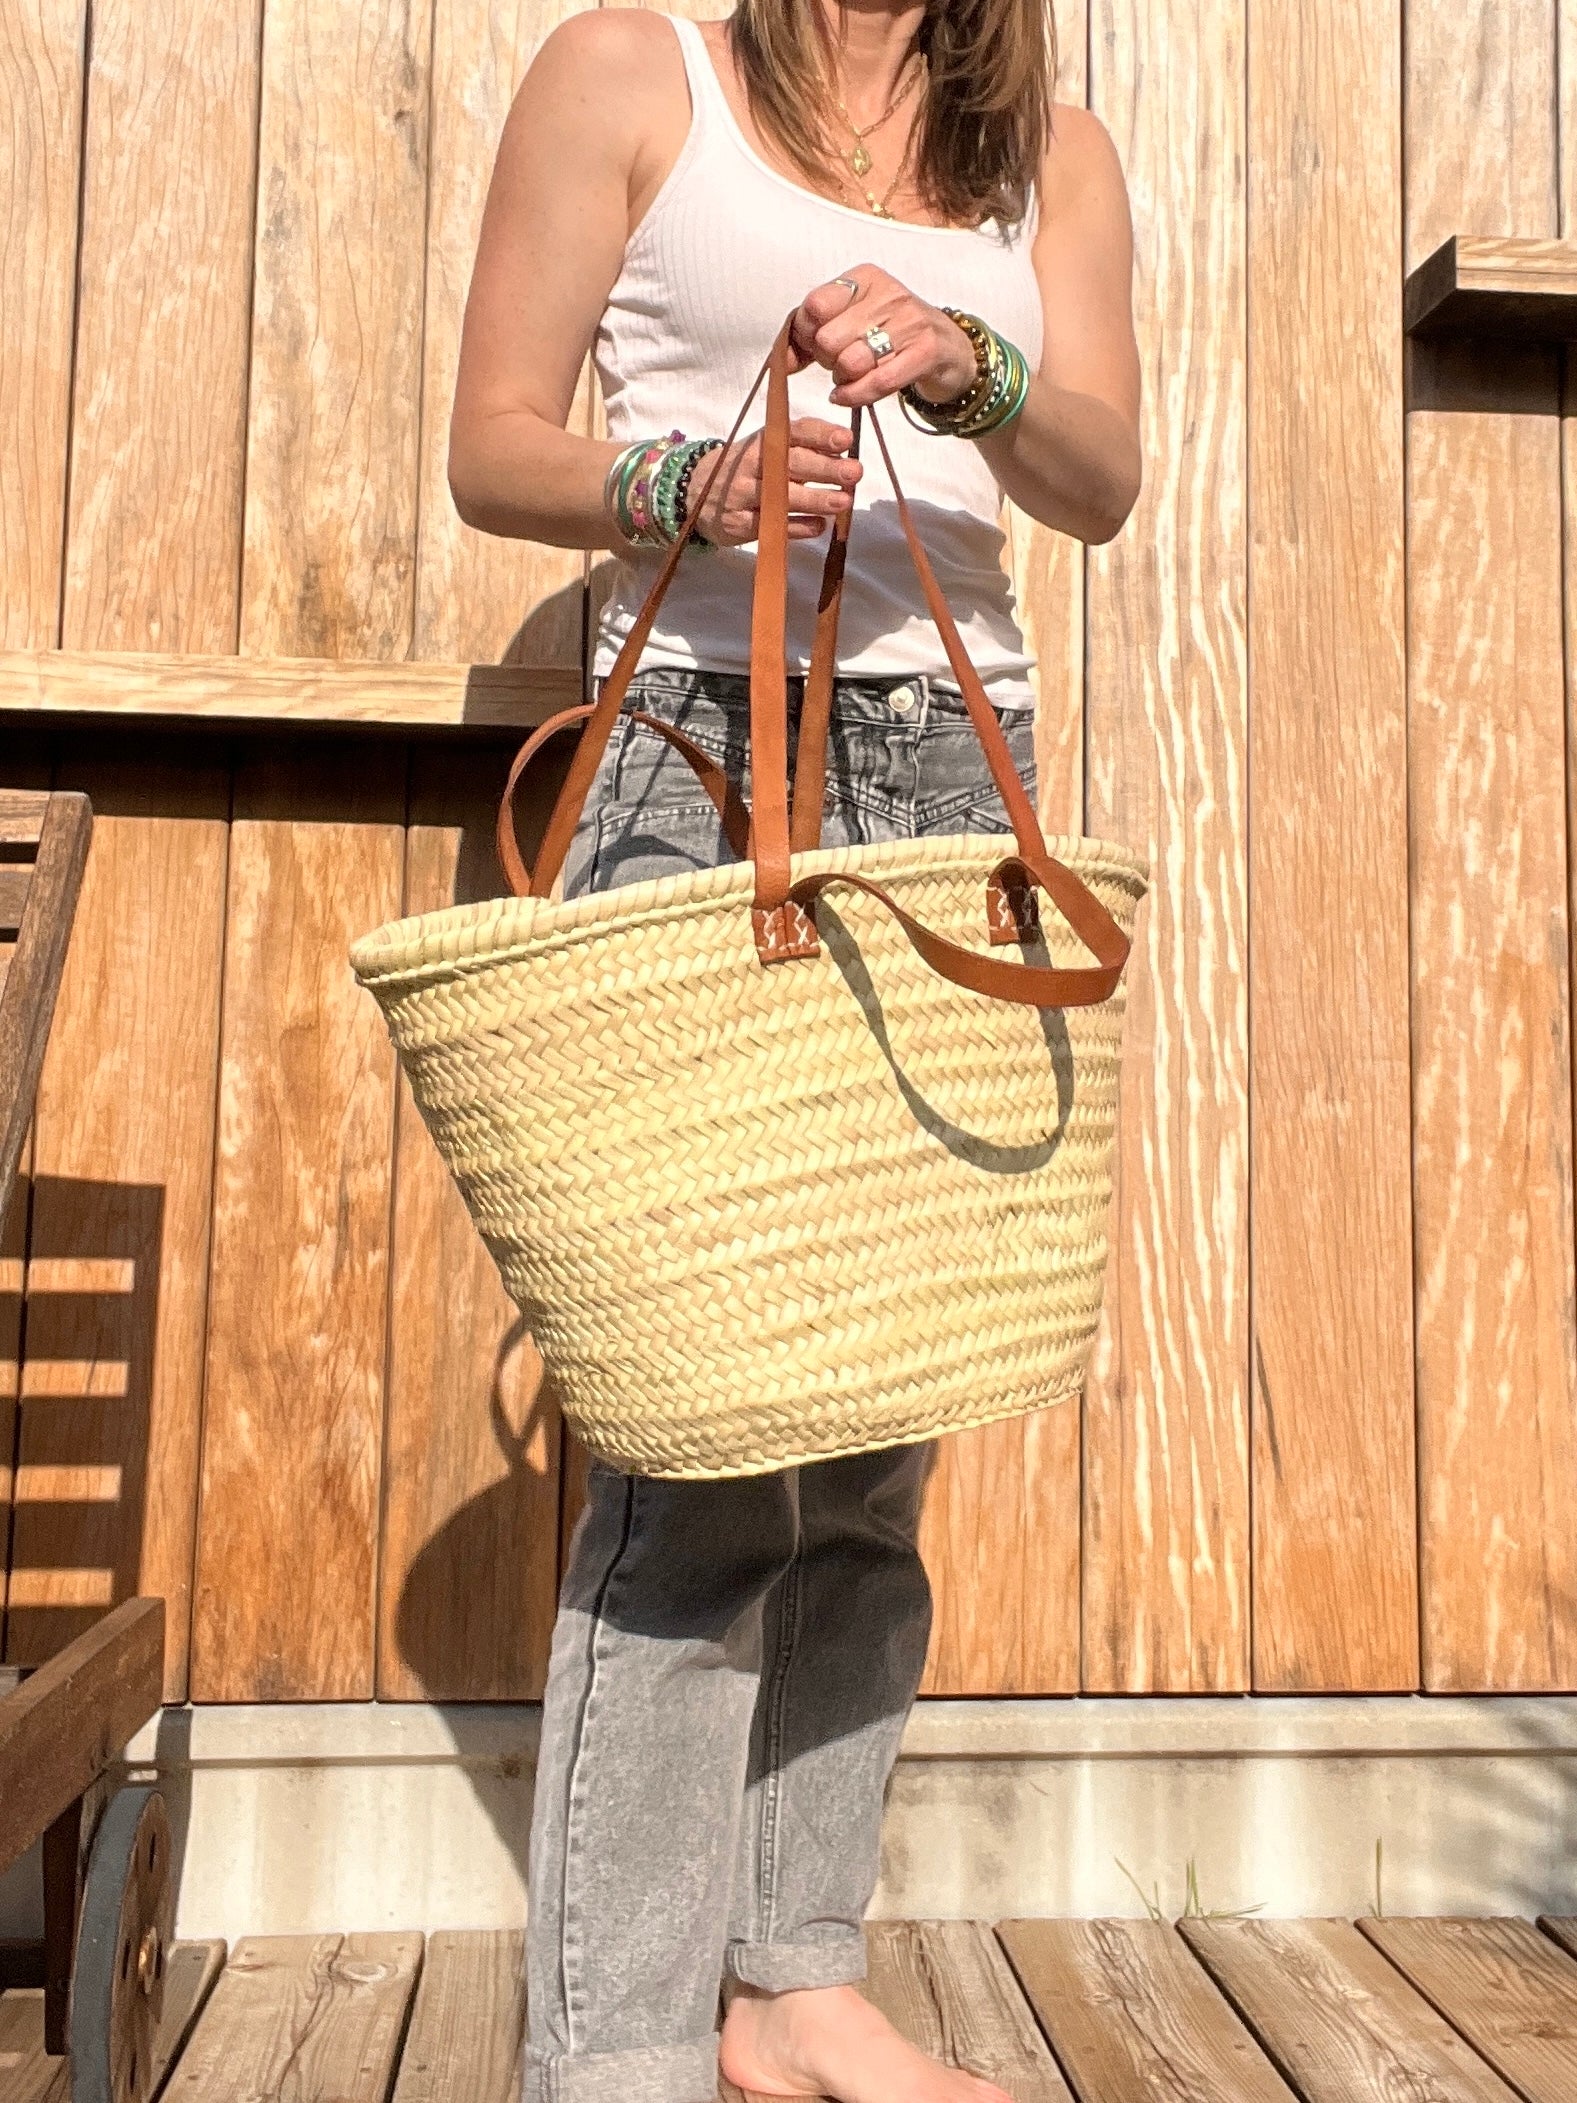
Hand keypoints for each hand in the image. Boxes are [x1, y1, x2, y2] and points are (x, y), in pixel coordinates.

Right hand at [687, 417, 861, 544]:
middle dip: (825, 468)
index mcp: (765, 440)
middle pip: (791, 464)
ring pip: (783, 497)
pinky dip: (798, 527)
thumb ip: (802, 446)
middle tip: (855, 472)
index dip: (821, 435)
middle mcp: (753, 464)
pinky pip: (772, 527)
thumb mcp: (767, 447)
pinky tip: (819, 526)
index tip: (846, 439)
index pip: (795, 432)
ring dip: (816, 500)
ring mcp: (744, 495)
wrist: (695, 491)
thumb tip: (845, 450)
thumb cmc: (748, 468)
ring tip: (843, 501)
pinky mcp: (739, 524)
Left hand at [789, 265, 976, 410]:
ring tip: (850, 376)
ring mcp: (910, 321)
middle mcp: (889, 293)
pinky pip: (878, 382)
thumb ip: (812, 336)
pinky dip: (855, 396)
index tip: (814, 346)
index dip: (806, 334)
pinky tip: (846, 396)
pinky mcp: (926, 352)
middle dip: (827, 360)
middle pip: (829, 339)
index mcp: (865, 278)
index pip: (815, 305)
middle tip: (838, 363)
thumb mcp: (852, 322)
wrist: (948, 349)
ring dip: (843, 379)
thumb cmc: (890, 336)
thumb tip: (781, 361)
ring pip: (851, 362)